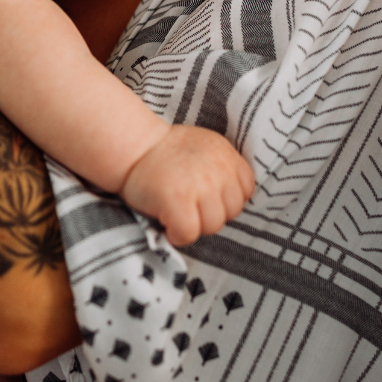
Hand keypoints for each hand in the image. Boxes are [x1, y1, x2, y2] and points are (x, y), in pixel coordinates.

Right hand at [120, 125, 255, 245]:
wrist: (134, 147)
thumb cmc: (167, 152)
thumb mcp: (206, 147)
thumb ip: (224, 168)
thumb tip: (235, 198)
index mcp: (227, 155)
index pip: (246, 190)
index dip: (226, 199)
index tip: (207, 196)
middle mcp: (218, 169)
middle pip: (232, 212)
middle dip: (211, 214)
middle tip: (189, 205)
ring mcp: (200, 185)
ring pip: (213, 226)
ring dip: (195, 226)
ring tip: (178, 211)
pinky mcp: (178, 200)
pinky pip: (189, 233)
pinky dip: (177, 235)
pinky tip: (167, 222)